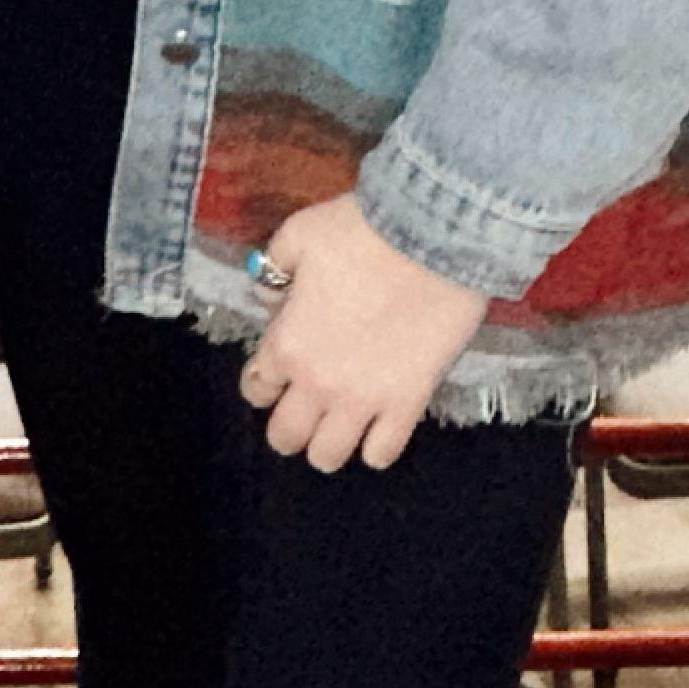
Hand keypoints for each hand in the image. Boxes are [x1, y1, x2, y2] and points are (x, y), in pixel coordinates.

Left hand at [237, 191, 491, 470]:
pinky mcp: (408, 404)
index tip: (275, 374)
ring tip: (338, 425)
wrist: (432, 237)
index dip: (262, 382)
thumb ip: (273, 269)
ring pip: (328, 457)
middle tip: (302, 409)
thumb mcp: (298, 234)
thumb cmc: (361, 230)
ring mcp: (364, 399)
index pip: (256, 388)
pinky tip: (378, 428)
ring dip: (327, 445)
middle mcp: (318, 382)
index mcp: (287, 343)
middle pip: (285, 437)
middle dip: (287, 427)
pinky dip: (375, 448)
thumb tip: (267, 296)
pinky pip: (383, 453)